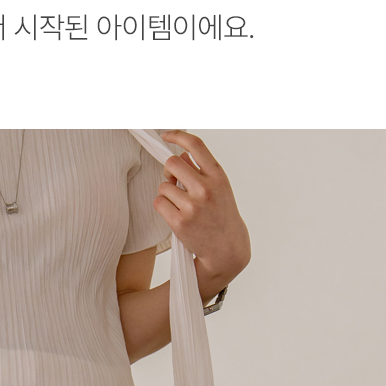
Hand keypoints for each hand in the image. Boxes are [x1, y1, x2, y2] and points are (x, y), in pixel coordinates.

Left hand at [151, 132, 250, 294]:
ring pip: (164, 186)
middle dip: (168, 170)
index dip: (178, 135)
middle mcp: (205, 189)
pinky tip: (174, 214)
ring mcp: (192, 206)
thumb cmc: (221, 216)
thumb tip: (180, 154)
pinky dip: (163, 206)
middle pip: (172, 163)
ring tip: (180, 204)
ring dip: (167, 193)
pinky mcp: (180, 223)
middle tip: (173, 180)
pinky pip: (159, 203)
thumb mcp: (218, 188)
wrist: (227, 250)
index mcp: (217, 176)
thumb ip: (201, 170)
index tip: (166, 135)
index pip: (196, 145)